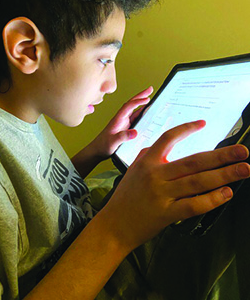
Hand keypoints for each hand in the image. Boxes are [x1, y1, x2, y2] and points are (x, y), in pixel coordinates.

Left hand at [92, 86, 152, 159]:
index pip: (128, 107)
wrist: (97, 150)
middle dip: (140, 95)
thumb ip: (122, 137)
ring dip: (141, 102)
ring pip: (133, 109)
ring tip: (150, 96)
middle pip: (131, 103)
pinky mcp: (125, 127)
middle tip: (150, 89)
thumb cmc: (103, 146)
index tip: (147, 99)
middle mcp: (121, 118)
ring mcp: (123, 122)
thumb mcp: (112, 143)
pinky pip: (134, 117)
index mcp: (117, 119)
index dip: (137, 102)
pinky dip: (141, 112)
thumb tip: (135, 132)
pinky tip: (146, 111)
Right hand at [100, 120, 249, 253]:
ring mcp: (161, 194)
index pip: (168, 138)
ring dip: (224, 175)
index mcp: (147, 161)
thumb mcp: (133, 170)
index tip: (203, 124)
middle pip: (193, 161)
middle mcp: (155, 175)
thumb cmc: (125, 197)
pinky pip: (193, 205)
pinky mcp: (166, 213)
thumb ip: (149, 155)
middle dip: (221, 155)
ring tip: (243, 169)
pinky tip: (226, 193)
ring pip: (197, 181)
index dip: (187, 129)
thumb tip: (166, 144)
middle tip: (242, 151)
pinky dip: (212, 199)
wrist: (113, 225)